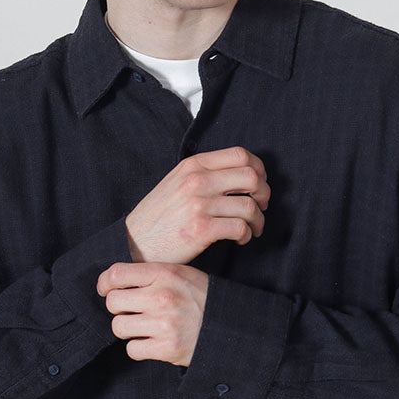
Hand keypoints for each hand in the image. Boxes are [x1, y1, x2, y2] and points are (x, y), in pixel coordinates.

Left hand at [95, 262, 209, 365]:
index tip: (106, 290)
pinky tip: (152, 342)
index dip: (105, 283)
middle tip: (131, 311)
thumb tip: (112, 281)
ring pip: (119, 327)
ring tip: (143, 327)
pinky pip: (132, 349)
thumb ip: (150, 274)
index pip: (116, 274)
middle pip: (113, 302)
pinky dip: (139, 348)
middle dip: (119, 309)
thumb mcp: (181, 274)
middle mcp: (162, 296)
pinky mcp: (167, 348)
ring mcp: (164, 324)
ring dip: (127, 329)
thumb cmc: (202, 298)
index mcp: (165, 273)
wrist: (230, 326)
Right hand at [125, 146, 269, 263]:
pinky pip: (240, 228)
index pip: (241, 155)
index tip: (259, 185)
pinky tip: (240, 239)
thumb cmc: (158, 217)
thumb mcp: (176, 182)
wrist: (134, 243)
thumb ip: (203, 173)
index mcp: (193, 165)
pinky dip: (247, 235)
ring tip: (252, 228)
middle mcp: (197, 180)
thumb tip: (239, 175)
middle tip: (260, 207)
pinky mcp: (201, 229)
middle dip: (264, 194)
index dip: (259, 170)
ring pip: (250, 206)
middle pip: (252, 177)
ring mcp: (199, 204)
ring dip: (258, 220)